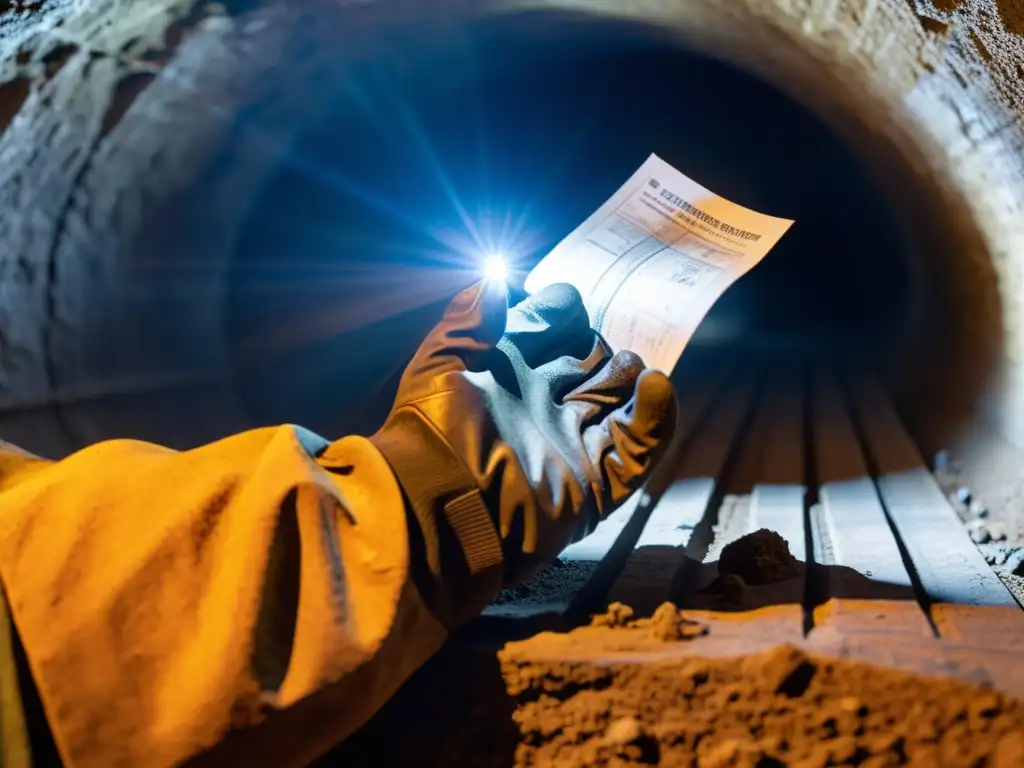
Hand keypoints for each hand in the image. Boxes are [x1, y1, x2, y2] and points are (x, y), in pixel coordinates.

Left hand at [369, 279, 676, 626]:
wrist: (437, 502)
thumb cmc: (433, 428)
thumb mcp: (442, 360)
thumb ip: (472, 315)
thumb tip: (497, 276)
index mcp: (508, 376)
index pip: (550, 331)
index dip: (562, 311)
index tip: (568, 302)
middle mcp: (543, 407)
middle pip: (590, 364)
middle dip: (601, 347)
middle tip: (605, 337)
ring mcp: (570, 446)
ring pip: (619, 404)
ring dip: (632, 378)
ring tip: (632, 365)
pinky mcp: (593, 485)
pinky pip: (637, 453)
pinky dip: (654, 421)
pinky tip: (656, 387)